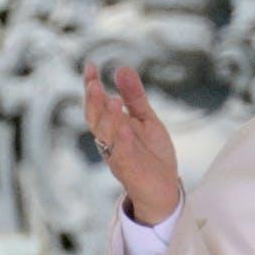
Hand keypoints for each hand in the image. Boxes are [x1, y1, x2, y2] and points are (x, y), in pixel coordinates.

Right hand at [83, 63, 179, 224]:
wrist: (165, 188)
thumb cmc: (152, 154)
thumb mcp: (146, 119)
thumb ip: (134, 96)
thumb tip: (121, 68)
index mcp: (112, 127)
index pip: (97, 104)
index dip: (91, 86)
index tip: (90, 66)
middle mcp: (110, 140)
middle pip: (95, 119)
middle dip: (93, 101)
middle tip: (93, 83)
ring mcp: (118, 155)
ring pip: (106, 136)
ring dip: (108, 119)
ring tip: (113, 100)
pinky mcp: (130, 170)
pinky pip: (123, 154)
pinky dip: (123, 141)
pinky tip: (126, 127)